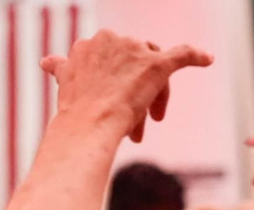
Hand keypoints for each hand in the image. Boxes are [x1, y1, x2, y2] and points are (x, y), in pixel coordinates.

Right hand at [40, 31, 211, 142]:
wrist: (89, 123)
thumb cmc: (77, 111)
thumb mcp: (68, 83)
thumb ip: (61, 69)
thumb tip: (47, 61)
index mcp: (91, 43)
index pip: (115, 60)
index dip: (119, 85)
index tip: (119, 109)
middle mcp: (113, 40)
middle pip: (134, 66)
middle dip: (136, 95)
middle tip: (139, 125)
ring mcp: (135, 51)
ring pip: (152, 71)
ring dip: (153, 98)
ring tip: (149, 125)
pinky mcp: (159, 64)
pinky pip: (182, 54)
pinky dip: (196, 56)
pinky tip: (207, 59)